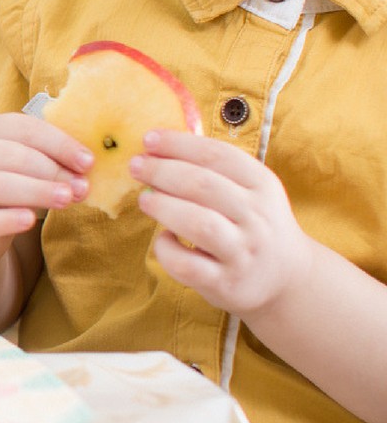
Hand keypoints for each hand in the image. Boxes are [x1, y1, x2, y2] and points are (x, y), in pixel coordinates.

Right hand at [0, 111, 91, 263]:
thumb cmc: (7, 187)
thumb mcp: (25, 166)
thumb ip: (50, 160)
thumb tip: (87, 166)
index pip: (23, 128)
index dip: (59, 143)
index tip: (88, 162)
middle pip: (9, 156)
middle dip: (51, 170)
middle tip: (81, 187)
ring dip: (35, 191)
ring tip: (65, 200)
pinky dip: (5, 219)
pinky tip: (29, 220)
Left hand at [133, 129, 313, 318]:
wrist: (287, 277)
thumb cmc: (251, 223)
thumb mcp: (249, 190)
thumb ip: (212, 167)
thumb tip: (157, 142)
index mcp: (263, 186)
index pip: (218, 155)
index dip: (179, 144)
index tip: (148, 139)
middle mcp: (257, 218)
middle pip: (203, 186)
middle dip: (162, 171)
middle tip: (136, 166)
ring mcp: (243, 253)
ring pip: (199, 224)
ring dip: (163, 207)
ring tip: (144, 199)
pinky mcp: (226, 283)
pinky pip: (187, 265)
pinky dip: (167, 250)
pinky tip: (164, 239)